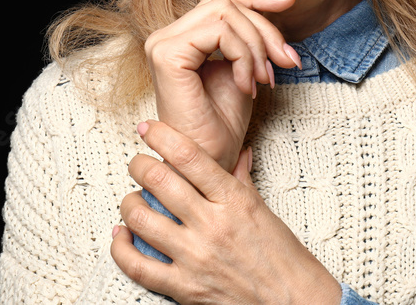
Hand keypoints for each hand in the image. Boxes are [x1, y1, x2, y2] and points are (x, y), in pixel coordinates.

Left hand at [112, 121, 341, 304]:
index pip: (188, 156)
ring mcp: (195, 257)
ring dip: (129, 204)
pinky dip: (121, 249)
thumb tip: (238, 152)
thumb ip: (241, 180)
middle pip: (159, 181)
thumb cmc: (281, 256)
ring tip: (132, 201)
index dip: (161, 136)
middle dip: (139, 165)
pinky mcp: (185, 288)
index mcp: (232, 200)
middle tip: (137, 163)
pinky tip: (121, 237)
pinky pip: (138, 267)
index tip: (147, 128)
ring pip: (141, 219)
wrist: (294, 301)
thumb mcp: (263, 210)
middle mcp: (211, 225)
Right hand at [144, 0, 301, 172]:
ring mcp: (163, 43)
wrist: (210, 164)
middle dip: (265, 28)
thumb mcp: (246, 68)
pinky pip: (219, 33)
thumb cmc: (224, 125)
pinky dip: (243, 56)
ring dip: (256, 47)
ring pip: (225, 13)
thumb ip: (254, 35)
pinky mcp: (167, 54)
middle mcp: (166, 35)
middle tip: (286, 61)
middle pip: (226, 2)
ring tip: (263, 80)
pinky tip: (247, 85)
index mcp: (182, 36)